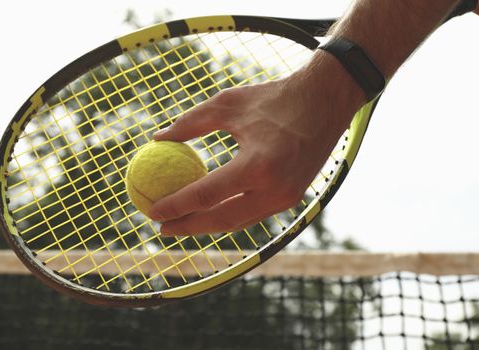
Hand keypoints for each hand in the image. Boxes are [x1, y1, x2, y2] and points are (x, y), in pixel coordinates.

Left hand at [149, 52, 364, 234]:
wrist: (326, 101)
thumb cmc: (274, 98)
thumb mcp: (227, 103)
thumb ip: (190, 124)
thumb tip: (158, 139)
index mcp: (257, 165)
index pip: (206, 194)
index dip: (175, 205)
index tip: (151, 211)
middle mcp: (275, 189)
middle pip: (221, 220)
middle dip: (188, 227)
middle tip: (161, 228)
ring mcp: (288, 197)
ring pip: (239, 222)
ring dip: (208, 225)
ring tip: (182, 223)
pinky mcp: (294, 197)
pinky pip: (255, 214)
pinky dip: (230, 215)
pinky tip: (212, 210)